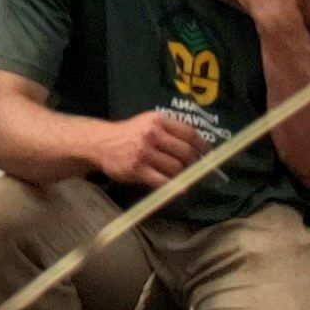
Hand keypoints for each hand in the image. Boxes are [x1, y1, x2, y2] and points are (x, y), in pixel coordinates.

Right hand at [87, 110, 205, 189]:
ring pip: (176, 168)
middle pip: (186, 152)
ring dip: (181, 175)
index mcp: (158, 120)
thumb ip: (170, 130)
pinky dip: (174, 187)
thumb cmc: (129, 134)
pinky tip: (177, 189)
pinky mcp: (137, 169)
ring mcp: (144, 152)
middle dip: (193, 163)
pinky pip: (163, 181)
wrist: (100, 143)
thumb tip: (198, 146)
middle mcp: (152, 134)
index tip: (208, 154)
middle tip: (192, 168)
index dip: (202, 145)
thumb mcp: (148, 123)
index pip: (189, 132)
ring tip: (179, 177)